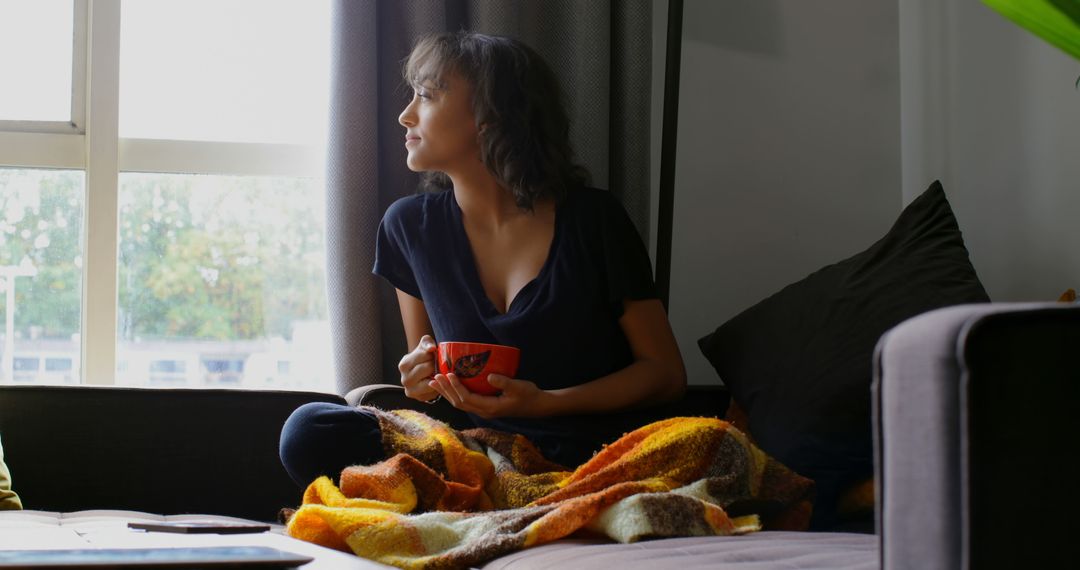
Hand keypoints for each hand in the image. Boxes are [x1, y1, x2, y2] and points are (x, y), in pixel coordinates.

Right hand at [398, 335, 439, 401]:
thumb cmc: (423, 357)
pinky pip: (434, 391)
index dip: (432, 354)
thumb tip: (431, 348)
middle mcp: (404, 379)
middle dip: (435, 364)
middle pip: (428, 368)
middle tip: (435, 364)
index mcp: (404, 365)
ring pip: (432, 381)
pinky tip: (436, 381)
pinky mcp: (420, 398)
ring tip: (436, 372)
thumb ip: (427, 343)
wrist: (421, 372)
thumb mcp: (424, 346)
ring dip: (437, 375)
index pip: (425, 355)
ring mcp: (411, 391)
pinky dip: (438, 386)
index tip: (432, 355)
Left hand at [427, 373, 549, 418]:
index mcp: (490, 408)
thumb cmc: (529, 395)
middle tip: (434, 378)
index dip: (456, 387)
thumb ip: (504, 382)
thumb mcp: (518, 387)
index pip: (467, 398)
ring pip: (460, 404)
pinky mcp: (485, 407)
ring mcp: (484, 410)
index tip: (448, 374)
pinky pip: (465, 402)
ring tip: (436, 383)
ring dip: (447, 393)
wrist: (537, 406)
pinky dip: (455, 394)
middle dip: (446, 390)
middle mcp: (483, 411)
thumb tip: (489, 375)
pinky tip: (450, 387)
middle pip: (459, 403)